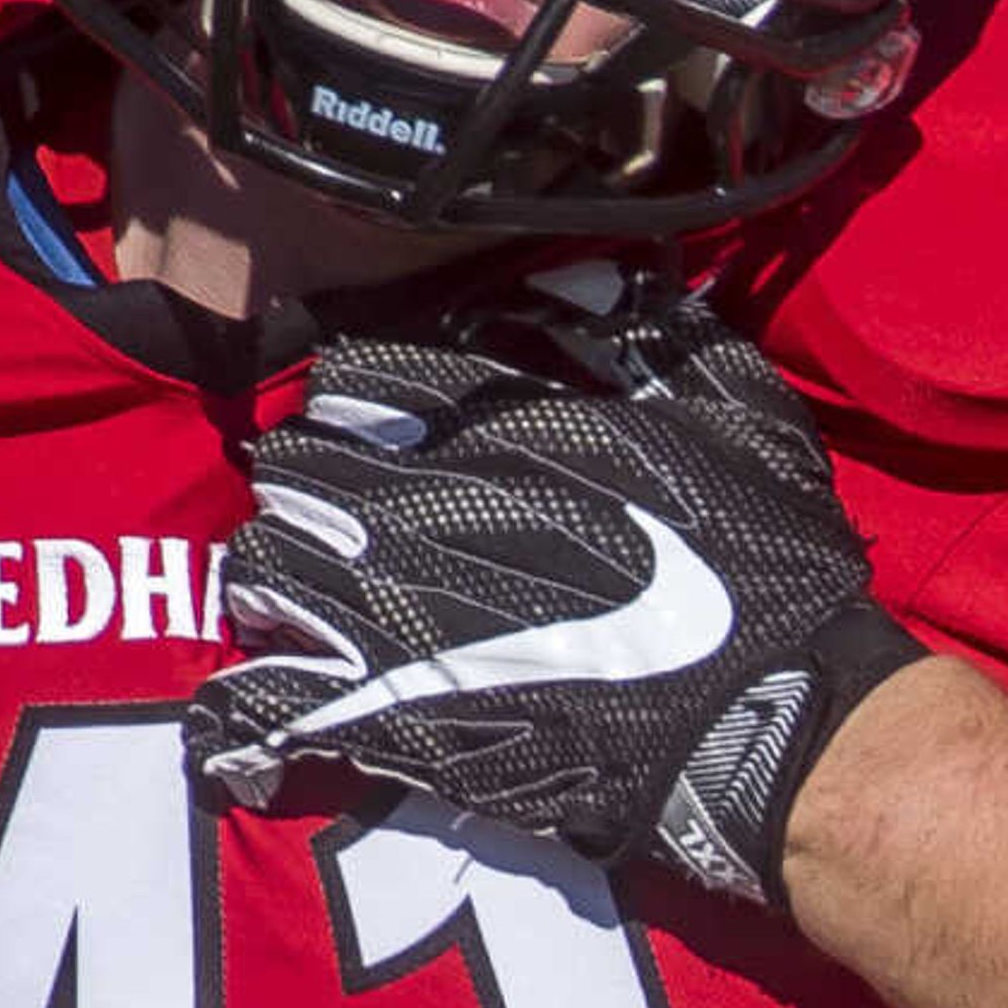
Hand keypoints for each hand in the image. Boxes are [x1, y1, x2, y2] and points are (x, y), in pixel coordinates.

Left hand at [189, 276, 919, 903]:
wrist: (763, 719)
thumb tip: (598, 284)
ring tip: (306, 605)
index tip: (375, 422)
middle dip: (307, 488)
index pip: (356, 374)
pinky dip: (243, 715)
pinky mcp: (387, 723)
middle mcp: (418, 508)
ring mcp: (389, 619)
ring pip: (259, 574)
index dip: (362, 397)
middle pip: (289, 470)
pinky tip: (247, 724)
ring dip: (276, 583)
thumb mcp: (736, 409)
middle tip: (338, 516)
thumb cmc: (762, 562)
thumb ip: (656, 335)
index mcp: (493, 424)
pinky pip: (262, 707)